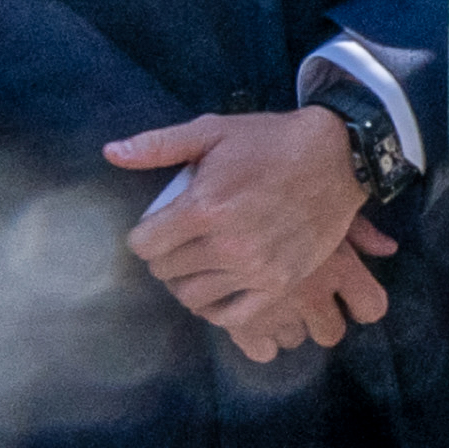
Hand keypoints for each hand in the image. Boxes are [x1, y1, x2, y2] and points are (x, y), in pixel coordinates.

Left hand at [104, 108, 389, 365]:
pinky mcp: (280, 284)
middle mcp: (226, 244)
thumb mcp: (212, 130)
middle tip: (178, 242)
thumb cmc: (270, 141)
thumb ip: (158, 145)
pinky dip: (217, 308)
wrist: (337, 157)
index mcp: (203, 206)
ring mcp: (254, 269)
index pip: (145, 244)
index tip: (156, 227)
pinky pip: (232, 317)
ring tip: (197, 264)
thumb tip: (111, 153)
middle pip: (165, 272)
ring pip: (193, 297)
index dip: (144, 235)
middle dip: (164, 256)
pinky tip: (217, 289)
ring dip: (187, 282)